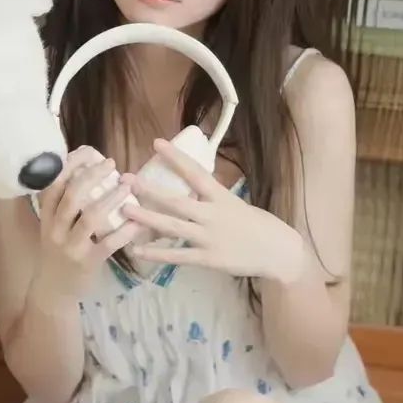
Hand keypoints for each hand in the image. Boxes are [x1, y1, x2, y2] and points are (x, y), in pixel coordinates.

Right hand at [32, 146, 141, 304]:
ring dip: (111, 199)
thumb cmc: (58, 254)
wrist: (53, 291)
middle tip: (110, 164)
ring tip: (127, 185)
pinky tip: (138, 222)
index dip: (69, 166)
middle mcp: (56, 230)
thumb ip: (64, 206)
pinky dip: (125, 231)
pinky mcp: (87, 262)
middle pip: (72, 197)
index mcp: (47, 218)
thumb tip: (86, 173)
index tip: (87, 152)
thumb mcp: (53, 228)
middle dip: (92, 176)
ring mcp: (71, 247)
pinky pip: (108, 243)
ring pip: (90, 218)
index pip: (53, 186)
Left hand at [123, 139, 305, 282]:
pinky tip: (137, 251)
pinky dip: (156, 254)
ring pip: (172, 227)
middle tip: (126, 181)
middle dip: (150, 191)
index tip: (156, 143)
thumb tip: (190, 186)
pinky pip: (177, 256)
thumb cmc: (257, 225)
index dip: (175, 157)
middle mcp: (212, 215)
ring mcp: (209, 238)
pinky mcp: (208, 259)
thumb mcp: (235, 204)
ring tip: (125, 211)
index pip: (195, 172)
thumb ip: (212, 198)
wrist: (277, 251)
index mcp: (221, 197)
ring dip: (146, 219)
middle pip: (176, 201)